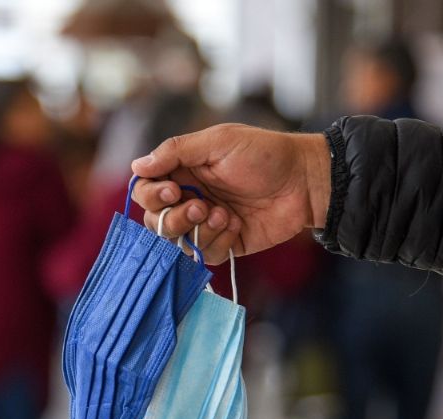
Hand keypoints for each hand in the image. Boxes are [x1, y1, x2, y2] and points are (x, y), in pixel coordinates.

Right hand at [131, 124, 331, 262]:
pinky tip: (236, 225)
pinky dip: (217, 241)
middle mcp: (188, 198)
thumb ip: (176, 152)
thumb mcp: (218, 142)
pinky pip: (203, 254)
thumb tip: (136, 166)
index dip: (151, 195)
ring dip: (196, 229)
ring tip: (223, 214)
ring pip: (176, 241)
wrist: (306, 181)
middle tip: (200, 206)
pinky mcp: (223, 243)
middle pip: (155, 220)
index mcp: (182, 171)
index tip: (173, 191)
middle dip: (173, 217)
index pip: (145, 190)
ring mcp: (205, 223)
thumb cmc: (264, 154)